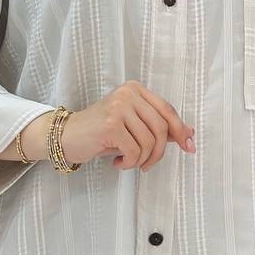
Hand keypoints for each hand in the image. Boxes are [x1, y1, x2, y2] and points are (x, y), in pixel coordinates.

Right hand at [58, 81, 195, 170]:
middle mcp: (128, 94)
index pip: (167, 110)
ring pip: (149, 141)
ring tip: (129, 162)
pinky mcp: (110, 124)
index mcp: (136, 89)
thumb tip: (189, 134)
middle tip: (148, 165)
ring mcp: (119, 107)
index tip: (189, 146)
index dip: (181, 130)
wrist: (64, 136)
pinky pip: (135, 150)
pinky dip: (131, 162)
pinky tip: (118, 163)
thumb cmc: (100, 133)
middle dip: (160, 152)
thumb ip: (158, 127)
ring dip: (142, 159)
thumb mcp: (132, 127)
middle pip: (161, 127)